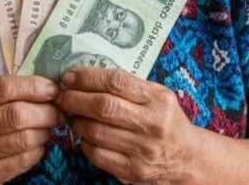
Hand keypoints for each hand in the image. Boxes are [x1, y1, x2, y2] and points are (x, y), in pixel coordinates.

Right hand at [0, 75, 64, 184]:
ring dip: (45, 130)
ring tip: (49, 125)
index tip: (51, 88)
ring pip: (24, 139)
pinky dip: (38, 149)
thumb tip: (42, 85)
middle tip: (58, 109)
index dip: (33, 86)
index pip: (3, 88)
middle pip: (17, 115)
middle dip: (46, 110)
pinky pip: (23, 161)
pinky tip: (38, 143)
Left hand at [56, 67, 197, 183]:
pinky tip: (85, 135)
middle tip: (62, 97)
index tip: (69, 77)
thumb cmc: (165, 120)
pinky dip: (85, 143)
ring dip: (77, 121)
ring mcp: (143, 150)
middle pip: (103, 107)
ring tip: (72, 115)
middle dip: (74, 99)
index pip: (116, 82)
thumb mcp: (157, 96)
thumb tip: (83, 77)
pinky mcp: (133, 171)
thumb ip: (128, 86)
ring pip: (96, 132)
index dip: (87, 77)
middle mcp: (153, 124)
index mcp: (158, 99)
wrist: (187, 158)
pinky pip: (97, 154)